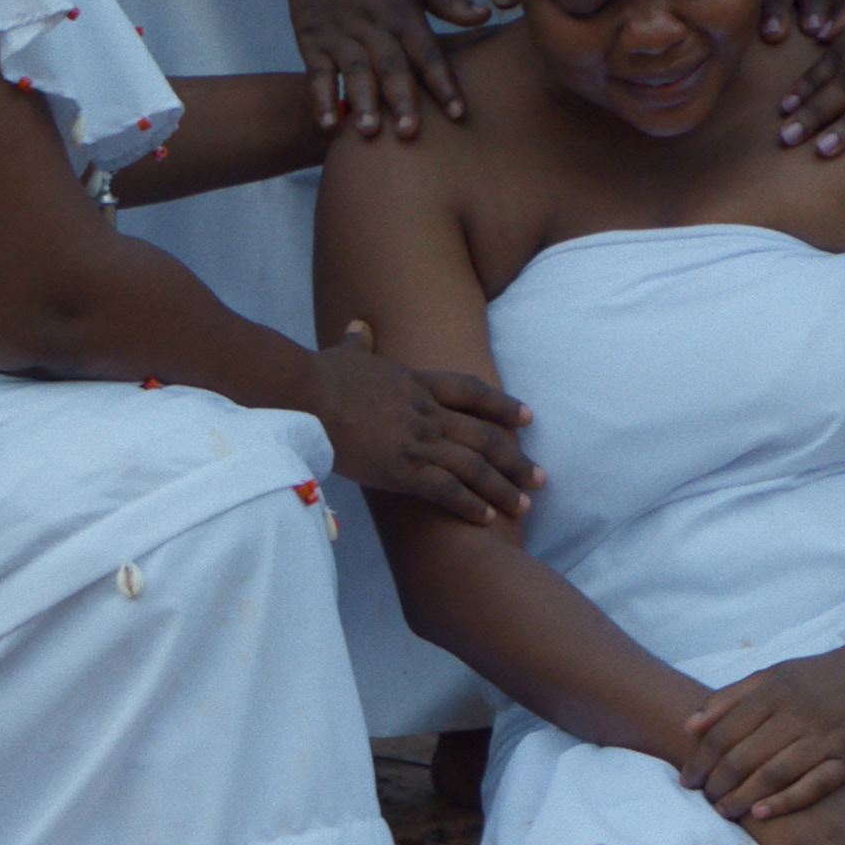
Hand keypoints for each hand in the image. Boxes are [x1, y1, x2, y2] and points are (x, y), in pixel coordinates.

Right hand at [278, 0, 487, 140]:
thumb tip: (485, 16)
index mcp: (402, 14)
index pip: (427, 53)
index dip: (443, 83)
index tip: (458, 113)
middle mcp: (373, 27)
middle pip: (391, 67)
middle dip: (401, 101)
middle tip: (411, 134)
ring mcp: (340, 35)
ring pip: (354, 72)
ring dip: (362, 102)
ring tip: (369, 132)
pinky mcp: (312, 40)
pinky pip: (317, 73)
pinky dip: (321, 97)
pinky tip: (327, 124)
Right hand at [304, 325, 540, 523]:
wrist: (304, 394)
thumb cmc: (318, 376)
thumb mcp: (345, 353)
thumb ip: (358, 342)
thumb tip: (358, 326)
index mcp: (417, 383)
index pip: (472, 392)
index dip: (502, 405)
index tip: (527, 417)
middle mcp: (427, 411)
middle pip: (484, 435)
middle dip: (515, 459)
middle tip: (540, 477)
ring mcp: (417, 439)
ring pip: (473, 465)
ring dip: (501, 487)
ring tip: (523, 505)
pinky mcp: (401, 467)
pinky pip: (446, 489)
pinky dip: (469, 504)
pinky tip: (486, 518)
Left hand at [680, 649, 844, 821]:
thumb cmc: (820, 675)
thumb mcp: (774, 674)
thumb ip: (731, 697)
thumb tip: (689, 726)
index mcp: (775, 690)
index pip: (725, 731)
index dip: (700, 759)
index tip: (686, 780)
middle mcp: (797, 713)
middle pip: (745, 756)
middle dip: (717, 783)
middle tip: (704, 800)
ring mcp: (825, 736)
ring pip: (774, 774)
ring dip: (743, 797)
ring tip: (724, 812)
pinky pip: (814, 786)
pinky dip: (785, 802)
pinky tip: (762, 813)